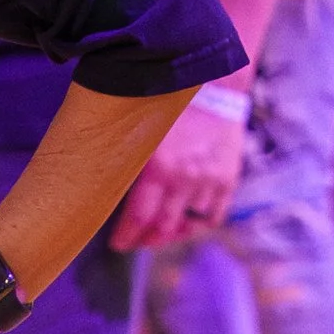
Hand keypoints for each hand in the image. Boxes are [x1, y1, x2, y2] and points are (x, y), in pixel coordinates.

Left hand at [110, 101, 245, 249]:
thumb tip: (106, 189)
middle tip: (136, 241)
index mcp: (158, 167)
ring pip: (188, 226)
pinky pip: (213, 216)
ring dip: (171, 234)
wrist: (214, 88)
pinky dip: (199, 224)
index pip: (138, 218)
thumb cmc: (169, 108)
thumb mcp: (141, 132)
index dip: (126, 237)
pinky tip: (187, 222)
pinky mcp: (227, 180)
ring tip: (160, 233)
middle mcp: (184, 179)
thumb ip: (129, 162)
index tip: (118, 244)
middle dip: (146, 239)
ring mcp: (209, 181)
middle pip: (163, 227)